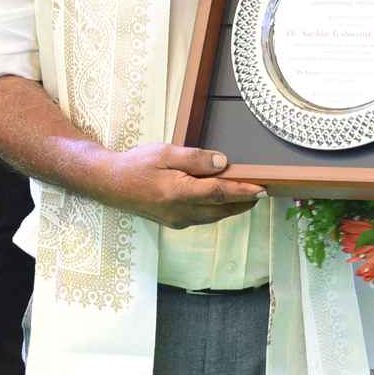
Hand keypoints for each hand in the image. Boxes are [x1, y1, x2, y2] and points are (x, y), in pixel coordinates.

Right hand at [102, 143, 265, 229]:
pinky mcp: (174, 222)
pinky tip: (223, 201)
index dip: (243, 191)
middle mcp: (180, 211)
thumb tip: (222, 162)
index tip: (261, 189)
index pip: (219, 193)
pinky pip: (203, 218)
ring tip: (249, 197)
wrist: (110, 184)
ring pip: (213, 217)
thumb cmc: (137, 164)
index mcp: (179, 192)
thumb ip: (195, 158)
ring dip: (232, 208)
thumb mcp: (166, 152)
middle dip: (243, 202)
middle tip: (262, 192)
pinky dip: (218, 211)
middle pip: (221, 209)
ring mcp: (177, 220)